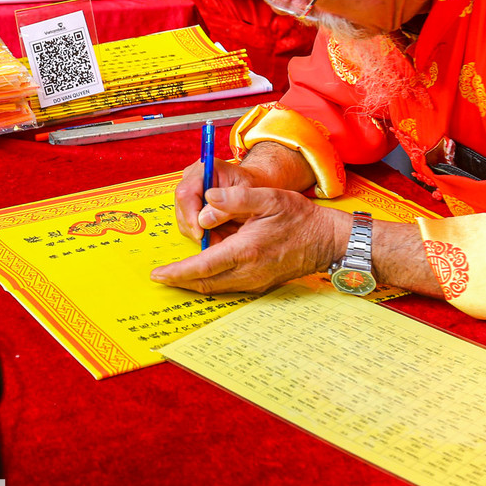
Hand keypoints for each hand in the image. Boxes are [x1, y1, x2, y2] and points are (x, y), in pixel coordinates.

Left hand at [153, 186, 344, 294]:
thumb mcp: (268, 197)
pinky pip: (227, 286)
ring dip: (193, 281)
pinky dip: (210, 280)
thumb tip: (206, 200)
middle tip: (159, 276)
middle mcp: (249, 272)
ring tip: (174, 273)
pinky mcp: (260, 284)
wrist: (327, 241)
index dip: (177, 272)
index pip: (203, 266)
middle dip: (179, 281)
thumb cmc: (299, 217)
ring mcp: (255, 282)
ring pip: (215, 287)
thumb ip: (234, 198)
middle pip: (204, 283)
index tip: (157, 274)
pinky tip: (201, 271)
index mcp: (246, 250)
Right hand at [172, 157, 276, 241]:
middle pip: (182, 206)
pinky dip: (200, 232)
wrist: (257, 188)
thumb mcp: (249, 197)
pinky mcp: (189, 202)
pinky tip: (217, 234)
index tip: (201, 233)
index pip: (187, 192)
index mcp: (208, 169)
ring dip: (199, 232)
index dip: (191, 215)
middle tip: (215, 240)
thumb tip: (202, 220)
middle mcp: (193, 176)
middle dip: (196, 228)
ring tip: (221, 237)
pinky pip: (187, 222)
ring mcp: (189, 189)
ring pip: (182, 217)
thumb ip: (228, 206)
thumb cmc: (256, 189)